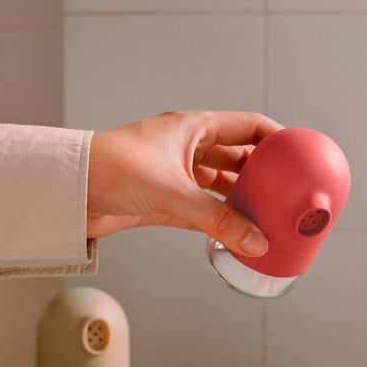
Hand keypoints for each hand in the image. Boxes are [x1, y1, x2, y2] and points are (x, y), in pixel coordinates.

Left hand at [87, 110, 282, 255]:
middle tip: (288, 192)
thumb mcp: (171, 192)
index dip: (276, 137)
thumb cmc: (109, 168)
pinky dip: (222, 220)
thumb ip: (216, 219)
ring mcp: (177, 175)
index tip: (300, 154)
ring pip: (222, 186)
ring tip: (269, 216)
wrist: (66, 191)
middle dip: (264, 174)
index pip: (247, 125)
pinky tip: (239, 233)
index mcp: (192, 128)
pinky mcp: (165, 201)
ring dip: (244, 199)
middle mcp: (187, 148)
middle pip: (239, 157)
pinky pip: (205, 210)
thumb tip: (255, 242)